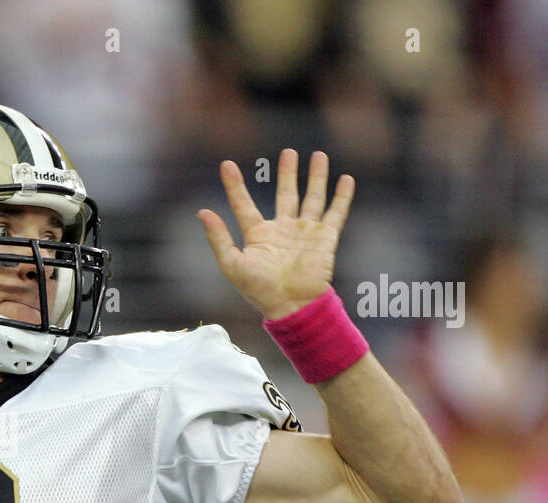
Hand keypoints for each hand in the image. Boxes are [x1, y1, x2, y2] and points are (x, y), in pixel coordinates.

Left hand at [197, 150, 354, 320]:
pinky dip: (341, 196)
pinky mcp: (325, 237)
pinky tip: (345, 179)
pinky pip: (335, 212)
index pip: (243, 204)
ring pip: (312, 197)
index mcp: (258, 235)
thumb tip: (202, 212)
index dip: (234, 185)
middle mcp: (283, 230)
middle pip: (286, 194)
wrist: (292, 305)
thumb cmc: (259, 290)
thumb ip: (218, 238)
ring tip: (319, 155)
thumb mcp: (232, 264)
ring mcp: (305, 232)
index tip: (226, 165)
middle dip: (287, 173)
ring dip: (316, 176)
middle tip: (289, 152)